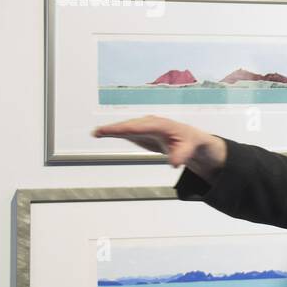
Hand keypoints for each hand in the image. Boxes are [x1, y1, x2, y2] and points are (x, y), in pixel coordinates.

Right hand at [92, 115, 226, 177]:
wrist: (191, 140)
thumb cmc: (191, 141)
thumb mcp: (190, 149)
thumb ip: (181, 155)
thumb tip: (174, 163)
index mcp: (162, 125)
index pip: (142, 126)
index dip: (128, 128)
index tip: (116, 130)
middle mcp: (151, 123)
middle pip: (130, 126)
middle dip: (115, 128)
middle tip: (99, 131)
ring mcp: (145, 127)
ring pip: (126, 128)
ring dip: (111, 130)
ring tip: (96, 132)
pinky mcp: (141, 133)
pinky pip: (125, 132)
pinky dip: (113, 132)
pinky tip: (101, 133)